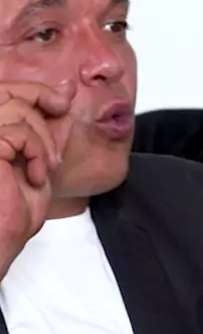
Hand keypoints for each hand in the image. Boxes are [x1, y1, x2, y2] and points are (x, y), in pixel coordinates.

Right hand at [0, 81, 72, 277]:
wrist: (2, 244)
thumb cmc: (12, 213)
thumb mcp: (41, 161)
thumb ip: (49, 127)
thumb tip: (65, 91)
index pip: (7, 92)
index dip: (36, 90)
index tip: (62, 101)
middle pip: (8, 91)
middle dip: (41, 97)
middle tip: (62, 113)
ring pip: (17, 110)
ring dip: (44, 137)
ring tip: (48, 167)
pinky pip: (18, 133)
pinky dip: (37, 153)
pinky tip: (37, 177)